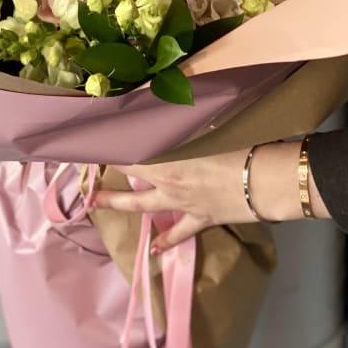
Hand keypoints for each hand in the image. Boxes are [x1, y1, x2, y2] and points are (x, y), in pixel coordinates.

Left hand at [90, 141, 328, 253]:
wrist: (264, 182)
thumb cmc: (238, 149)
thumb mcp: (209, 128)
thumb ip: (186, 120)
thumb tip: (173, 96)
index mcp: (168, 161)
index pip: (130, 154)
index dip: (110, 149)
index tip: (91, 142)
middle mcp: (168, 184)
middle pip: (129, 181)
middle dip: (106, 180)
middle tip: (84, 179)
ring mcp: (182, 204)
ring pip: (145, 206)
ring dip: (120, 204)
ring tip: (97, 205)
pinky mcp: (200, 219)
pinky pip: (180, 233)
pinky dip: (167, 242)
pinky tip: (154, 251)